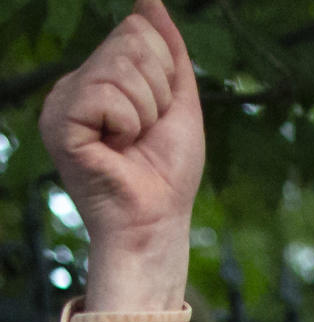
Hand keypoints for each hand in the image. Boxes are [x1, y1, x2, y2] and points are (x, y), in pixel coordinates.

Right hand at [38, 0, 203, 309]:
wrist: (156, 222)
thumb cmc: (168, 173)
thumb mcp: (179, 102)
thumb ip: (169, 50)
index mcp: (100, 79)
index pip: (137, 32)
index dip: (164, 74)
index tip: (157, 118)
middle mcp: (75, 85)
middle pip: (130, 41)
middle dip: (156, 92)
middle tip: (145, 134)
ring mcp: (62, 102)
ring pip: (121, 67)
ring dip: (145, 112)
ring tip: (132, 144)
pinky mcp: (58, 122)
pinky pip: (105, 94)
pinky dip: (127, 123)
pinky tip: (117, 148)